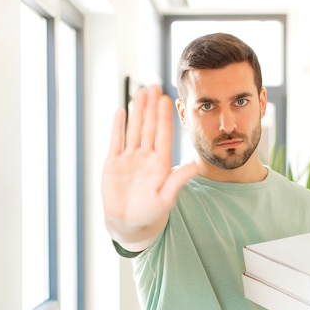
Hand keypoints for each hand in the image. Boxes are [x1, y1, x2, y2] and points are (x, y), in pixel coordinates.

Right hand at [101, 85, 197, 249]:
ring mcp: (130, 158)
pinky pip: (116, 141)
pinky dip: (118, 126)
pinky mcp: (114, 163)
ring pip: (134, 129)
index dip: (164, 117)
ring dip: (137, 111)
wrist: (129, 224)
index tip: (167, 99)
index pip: (163, 135)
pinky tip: (121, 110)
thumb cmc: (151, 213)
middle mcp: (146, 157)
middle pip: (149, 127)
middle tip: (154, 85)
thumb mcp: (166, 197)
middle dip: (151, 107)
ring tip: (140, 91)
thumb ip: (178, 180)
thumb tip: (195, 167)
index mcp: (160, 163)